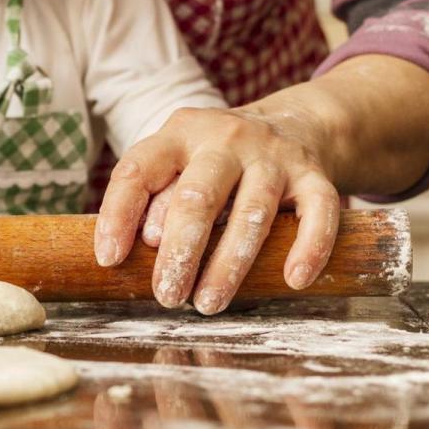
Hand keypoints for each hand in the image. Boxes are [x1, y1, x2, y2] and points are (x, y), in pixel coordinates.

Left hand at [94, 106, 339, 314]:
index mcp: (179, 134)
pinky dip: (309, 246)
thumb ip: (155, 198)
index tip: (109, 259)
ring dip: (229, 265)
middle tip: (167, 296)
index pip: (138, 171)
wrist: (295, 123)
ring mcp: (273, 156)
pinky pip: (318, 211)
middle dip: (180, 253)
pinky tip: (293, 279)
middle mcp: (225, 139)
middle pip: (197, 197)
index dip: (118, 215)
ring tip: (208, 304)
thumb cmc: (214, 162)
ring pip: (252, 213)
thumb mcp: (177, 166)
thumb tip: (141, 246)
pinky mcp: (314, 174)